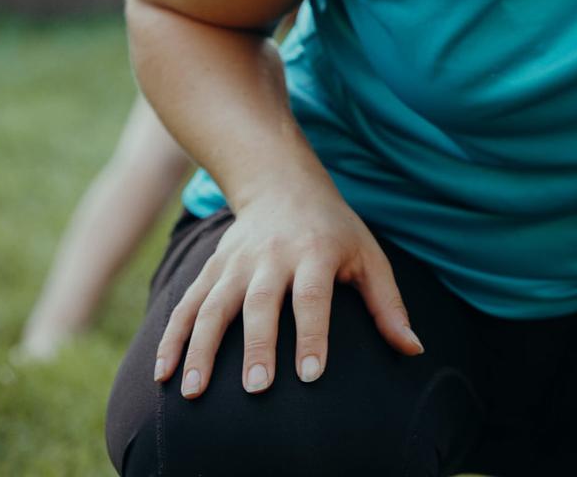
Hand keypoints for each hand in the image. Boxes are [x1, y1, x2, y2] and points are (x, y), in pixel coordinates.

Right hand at [152, 178, 423, 397]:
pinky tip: (163, 372)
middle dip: (256, 346)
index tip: (310, 375)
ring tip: (194, 392)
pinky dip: (172, 338)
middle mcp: (272, 256)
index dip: (312, 335)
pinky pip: (186, 304)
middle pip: (261, 303)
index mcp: (316, 252)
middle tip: (256, 388)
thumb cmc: (336, 231)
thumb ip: (388, 304)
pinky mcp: (212, 269)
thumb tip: (413, 348)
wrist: (283, 184)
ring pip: (213, 306)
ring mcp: (236, 263)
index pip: (313, 297)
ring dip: (201, 349)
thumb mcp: (369, 256)